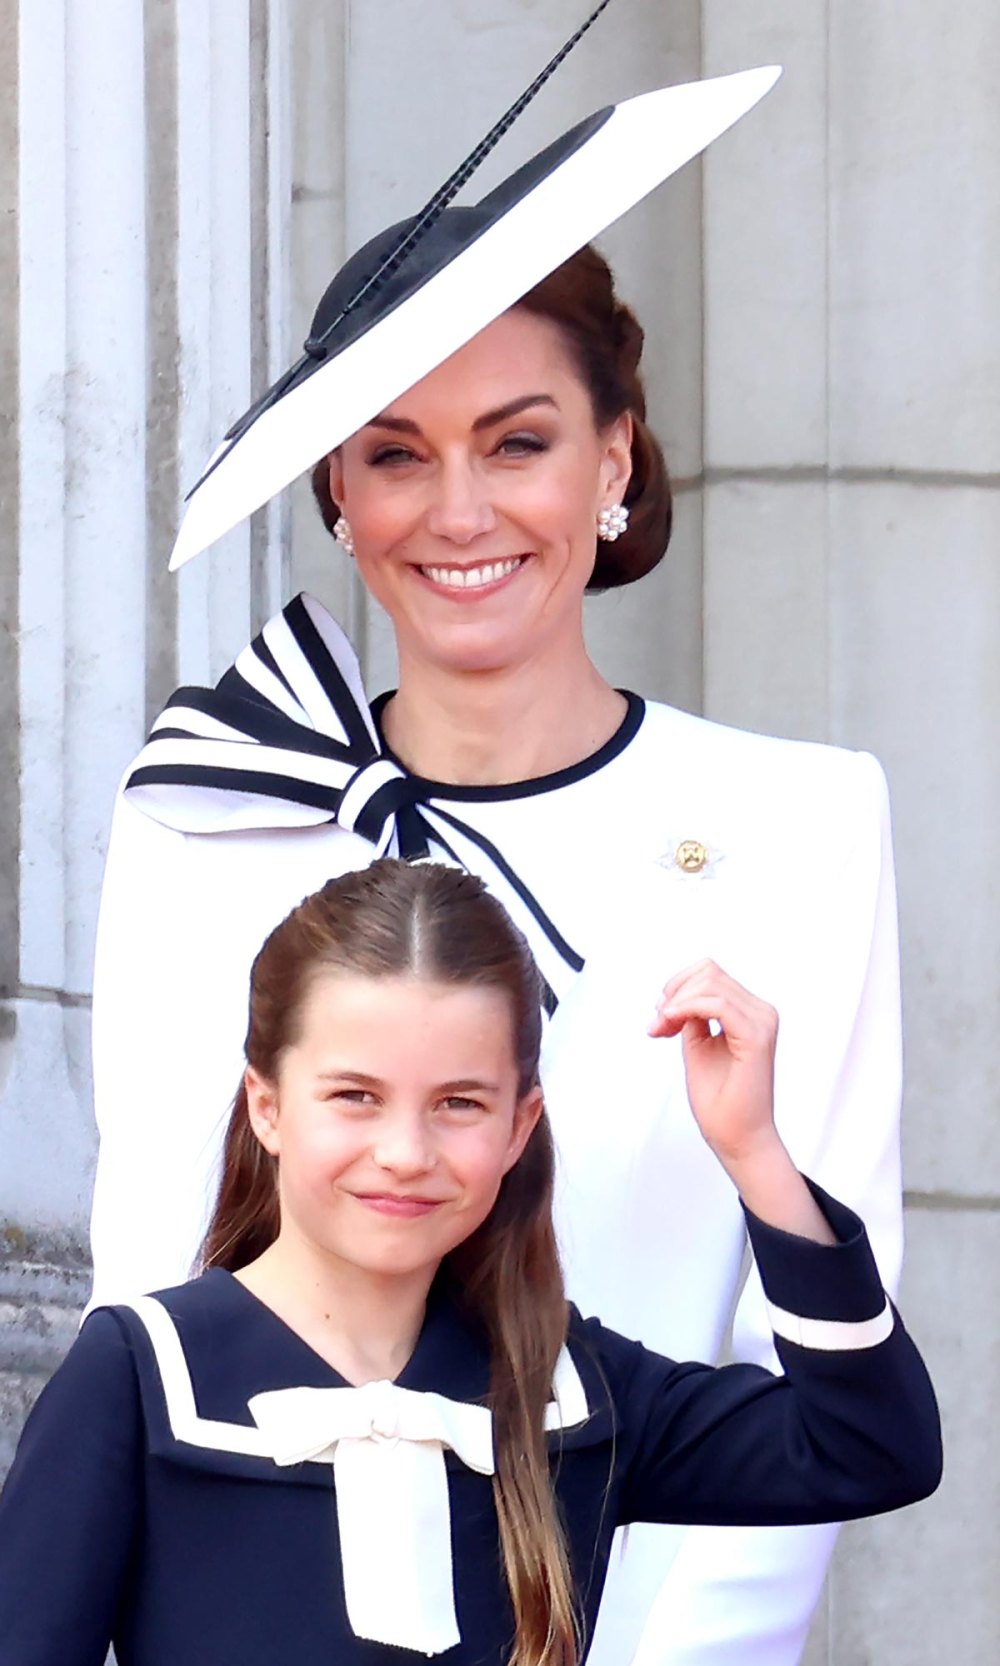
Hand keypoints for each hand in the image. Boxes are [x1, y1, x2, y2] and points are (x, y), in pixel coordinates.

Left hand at [649, 961, 835, 1242]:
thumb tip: (677, 996)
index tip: (660, 1019)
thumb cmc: (720, 1099)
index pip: (710, 974)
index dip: (678, 987)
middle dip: (673, 992)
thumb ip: (693, 1017)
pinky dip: (686, 1008)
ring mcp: (762, 1021)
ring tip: (662, 1029)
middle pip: (708, 971)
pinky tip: (671, 1025)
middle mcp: (761, 1011)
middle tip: (658, 1025)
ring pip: (710, 982)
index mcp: (750, 1012)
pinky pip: (716, 1003)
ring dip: (676, 1002)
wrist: (736, 1137)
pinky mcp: (756, 1036)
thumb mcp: (697, 1044)